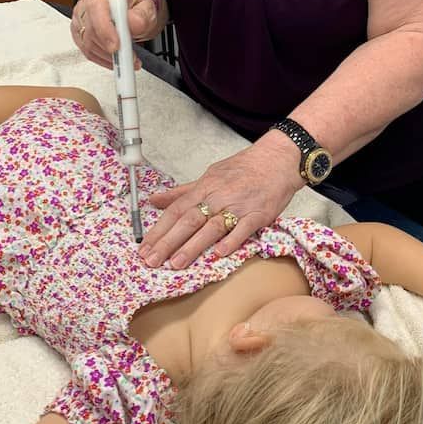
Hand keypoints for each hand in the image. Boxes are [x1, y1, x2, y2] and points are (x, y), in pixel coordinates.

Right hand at [70, 0, 157, 69]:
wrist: (129, 7)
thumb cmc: (134, 5)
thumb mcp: (146, 7)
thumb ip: (141, 14)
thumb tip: (133, 23)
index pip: (97, 9)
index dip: (105, 29)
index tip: (117, 46)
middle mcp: (87, 4)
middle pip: (91, 30)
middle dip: (111, 49)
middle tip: (130, 58)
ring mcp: (80, 19)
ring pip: (89, 44)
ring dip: (110, 57)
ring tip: (129, 60)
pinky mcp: (79, 34)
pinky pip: (88, 52)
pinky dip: (104, 60)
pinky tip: (117, 60)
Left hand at [141, 137, 302, 268]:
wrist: (278, 159)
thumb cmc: (244, 169)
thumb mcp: (209, 176)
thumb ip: (182, 192)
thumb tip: (154, 200)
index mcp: (204, 187)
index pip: (175, 210)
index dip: (159, 230)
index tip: (144, 248)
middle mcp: (218, 196)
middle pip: (188, 220)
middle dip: (168, 242)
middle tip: (152, 261)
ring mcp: (238, 205)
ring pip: (211, 226)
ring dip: (193, 246)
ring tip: (176, 264)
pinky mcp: (258, 213)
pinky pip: (243, 228)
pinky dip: (231, 240)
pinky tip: (219, 254)